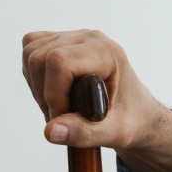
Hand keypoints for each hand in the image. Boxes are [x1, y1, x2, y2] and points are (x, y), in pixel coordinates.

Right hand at [21, 29, 171, 171]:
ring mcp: (76, 37)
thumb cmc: (135, 125)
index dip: (52, 94)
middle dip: (44, 92)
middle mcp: (91, 37)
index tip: (63, 120)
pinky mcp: (61, 42)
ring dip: (38, 85)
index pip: (59, 61)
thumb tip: (50, 132)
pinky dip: (35, 77)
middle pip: (40, 55)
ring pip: (31, 52)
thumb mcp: (114, 134)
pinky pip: (30, 52)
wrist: (140, 118)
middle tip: (65, 118)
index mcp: (107, 52)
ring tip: (64, 108)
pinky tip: (56, 95)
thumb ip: (84, 134)